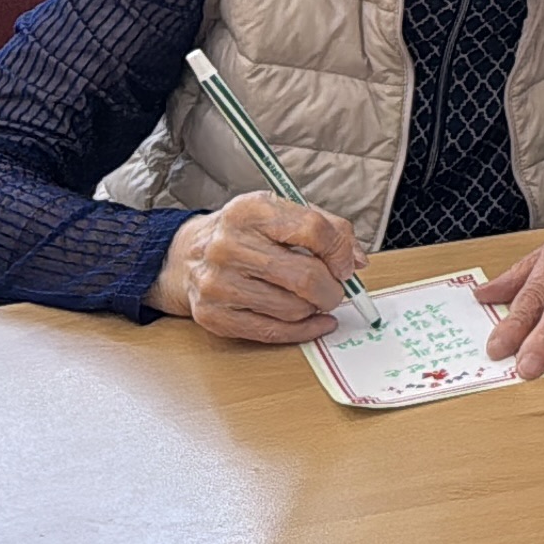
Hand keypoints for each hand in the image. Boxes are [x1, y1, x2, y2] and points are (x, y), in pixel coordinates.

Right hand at [147, 191, 363, 342]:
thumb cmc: (246, 234)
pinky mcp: (213, 315)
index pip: (313, 230)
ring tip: (313, 299)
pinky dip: (303, 331)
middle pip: (306, 276)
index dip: (340, 251)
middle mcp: (229, 246)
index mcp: (250, 211)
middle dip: (333, 288)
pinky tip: (314, 322)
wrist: (187, 256)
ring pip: (293, 308)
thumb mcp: (282, 212)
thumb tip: (356, 260)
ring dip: (315, 308)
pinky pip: (272, 332)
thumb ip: (328, 228)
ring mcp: (218, 283)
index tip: (346, 265)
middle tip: (335, 289)